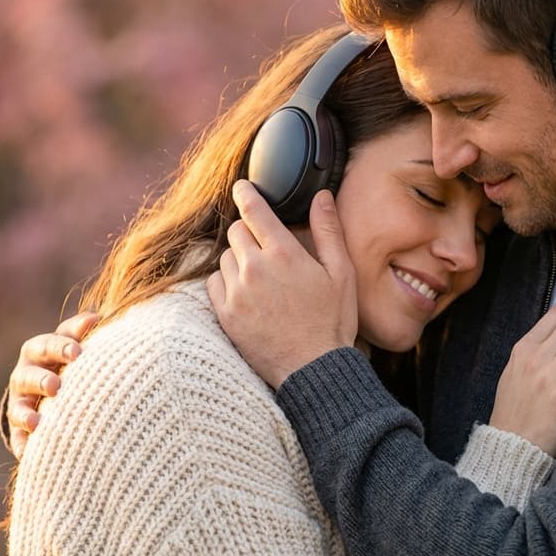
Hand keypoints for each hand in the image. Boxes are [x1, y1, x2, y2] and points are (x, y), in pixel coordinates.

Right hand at [5, 312, 98, 459]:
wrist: (50, 391)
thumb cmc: (72, 362)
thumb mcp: (77, 345)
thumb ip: (84, 331)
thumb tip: (98, 317)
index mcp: (42, 349)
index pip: (49, 342)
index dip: (62, 346)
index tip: (78, 351)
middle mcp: (27, 372)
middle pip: (29, 374)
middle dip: (42, 378)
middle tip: (56, 386)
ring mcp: (21, 400)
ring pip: (19, 405)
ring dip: (26, 413)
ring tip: (37, 422)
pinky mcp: (19, 428)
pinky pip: (17, 438)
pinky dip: (22, 445)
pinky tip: (27, 453)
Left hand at [207, 181, 356, 387]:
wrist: (314, 369)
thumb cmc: (333, 321)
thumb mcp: (341, 273)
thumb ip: (328, 231)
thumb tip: (321, 196)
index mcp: (284, 254)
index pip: (254, 211)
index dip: (246, 194)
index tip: (241, 186)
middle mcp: (255, 269)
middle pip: (236, 232)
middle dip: (249, 232)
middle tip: (266, 247)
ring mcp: (237, 293)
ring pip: (225, 257)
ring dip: (239, 259)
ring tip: (261, 276)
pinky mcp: (226, 315)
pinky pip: (214, 284)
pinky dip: (226, 282)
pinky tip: (246, 293)